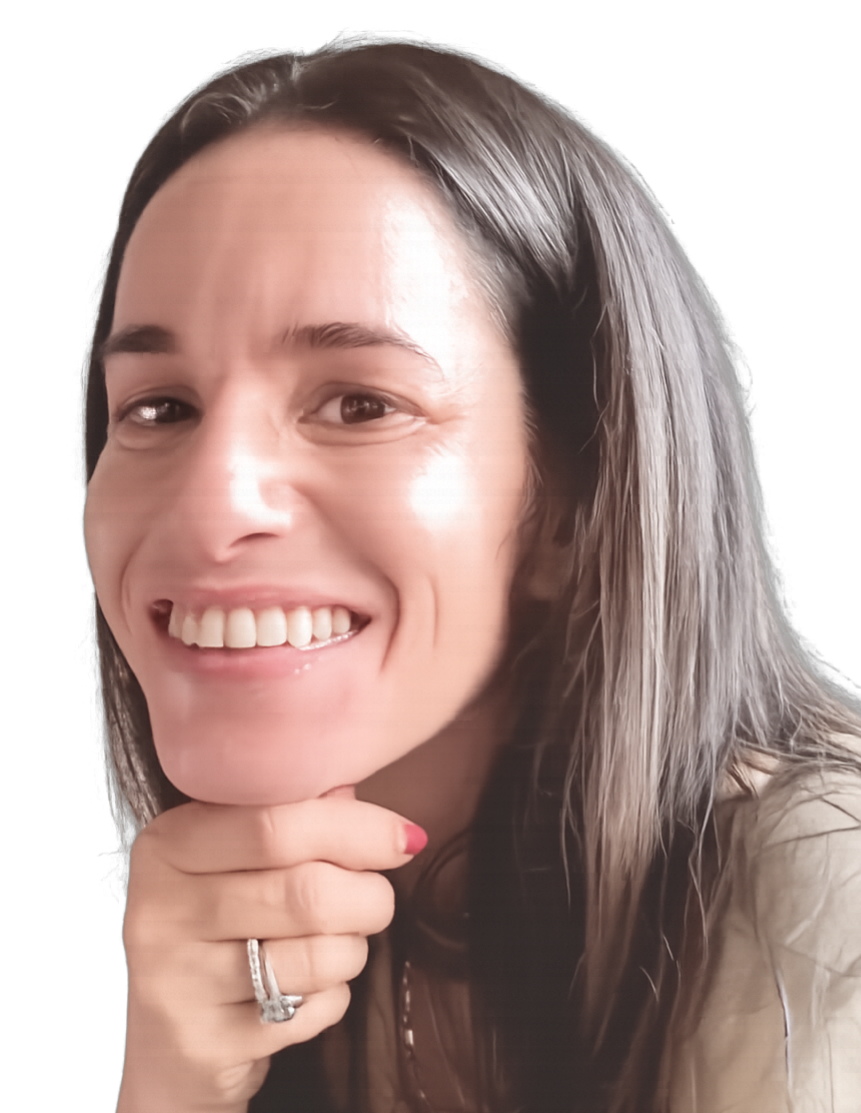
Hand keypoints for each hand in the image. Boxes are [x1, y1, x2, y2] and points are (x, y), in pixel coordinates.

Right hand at [116, 796, 423, 1112]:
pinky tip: (310, 991)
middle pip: (305, 890)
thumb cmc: (220, 930)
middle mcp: (161, 908)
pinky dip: (333, 998)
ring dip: (354, 949)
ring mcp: (177, 982)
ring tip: (342, 945)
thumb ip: (290, 819)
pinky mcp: (204, 1046)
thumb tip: (353, 792)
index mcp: (170, 843)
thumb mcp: (235, 862)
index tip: (405, 837)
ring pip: (317, 955)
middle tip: (377, 900)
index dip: (356, 828)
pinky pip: (310, 1011)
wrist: (167, 1048)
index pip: (276, 823)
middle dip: (368, 895)